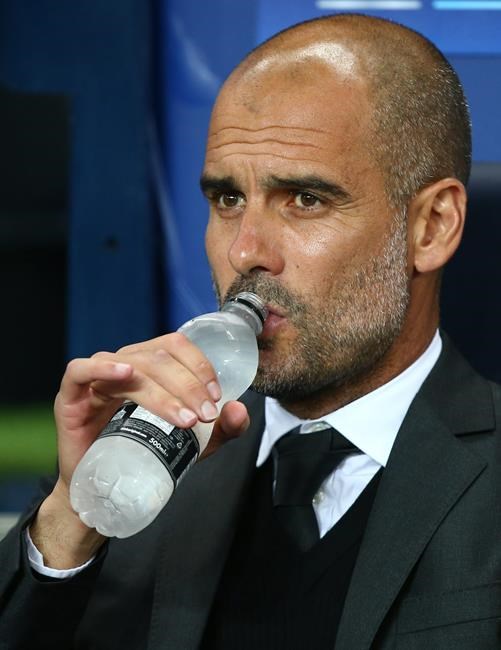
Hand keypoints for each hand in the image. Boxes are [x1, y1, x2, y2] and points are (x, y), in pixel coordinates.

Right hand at [32, 332, 248, 567]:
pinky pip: (80, 369)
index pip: (177, 347)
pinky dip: (102, 368)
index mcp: (152, 365)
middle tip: (205, 416)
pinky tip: (125, 375)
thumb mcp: (194, 442)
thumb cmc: (148, 453)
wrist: (106, 488)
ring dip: (162, 391)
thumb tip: (239, 409)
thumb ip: (222, 428)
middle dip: (188, 386)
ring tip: (184, 419)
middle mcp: (125, 363)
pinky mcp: (72, 395)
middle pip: (158, 358)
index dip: (199, 366)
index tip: (216, 398)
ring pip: (131, 367)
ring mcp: (97, 377)